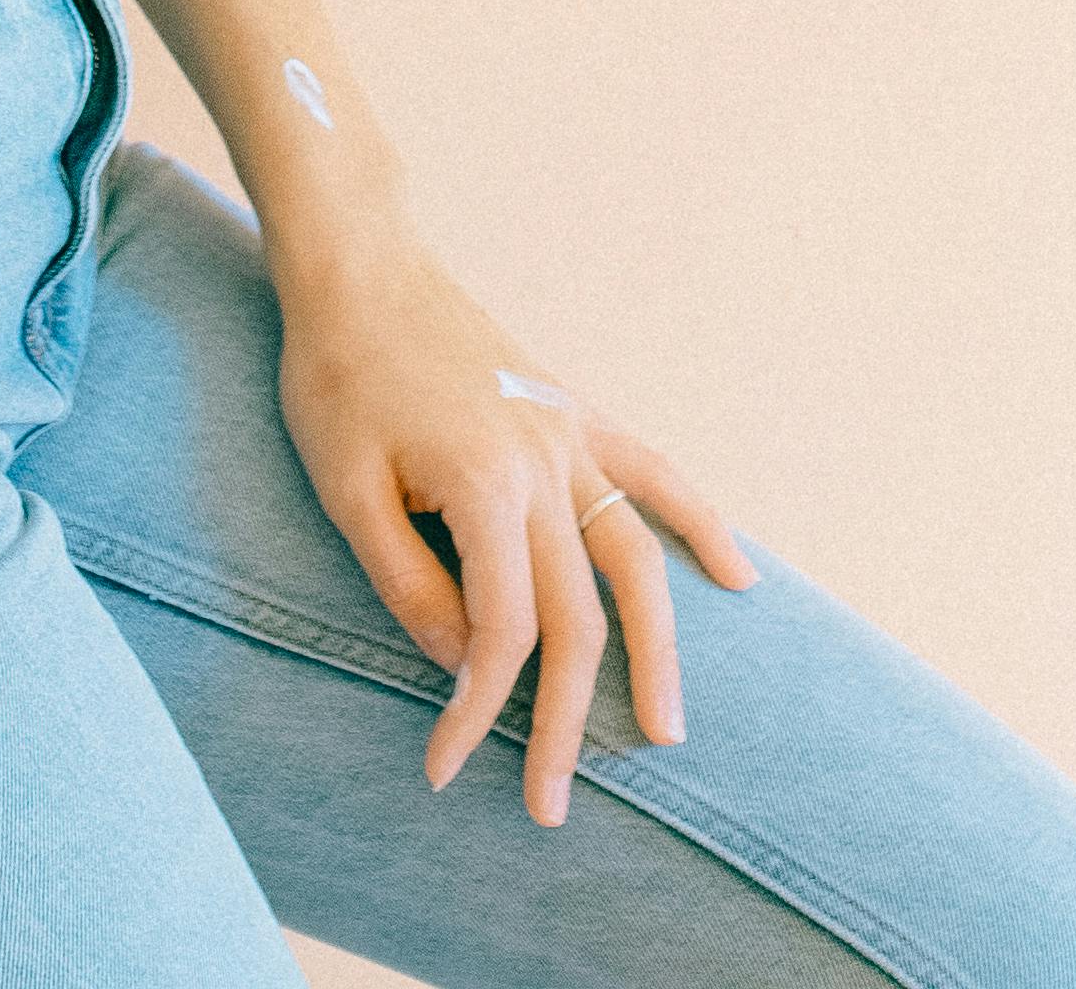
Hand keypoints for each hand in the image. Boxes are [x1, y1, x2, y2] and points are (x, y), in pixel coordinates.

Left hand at [273, 239, 761, 823]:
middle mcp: (546, 466)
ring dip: (658, 653)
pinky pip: (656, 475)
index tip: (444, 768)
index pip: (501, 635)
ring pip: (637, 562)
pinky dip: (701, 525)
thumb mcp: (346, 491)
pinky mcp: (575, 413)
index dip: (475, 713)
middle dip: (566, 723)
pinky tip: (739, 578)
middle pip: (577, 620)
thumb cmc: (336, 378)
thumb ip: (406, 583)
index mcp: (484, 488)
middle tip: (553, 806)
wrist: (361, 269)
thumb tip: (459, 664)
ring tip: (668, 732)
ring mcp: (571, 437)